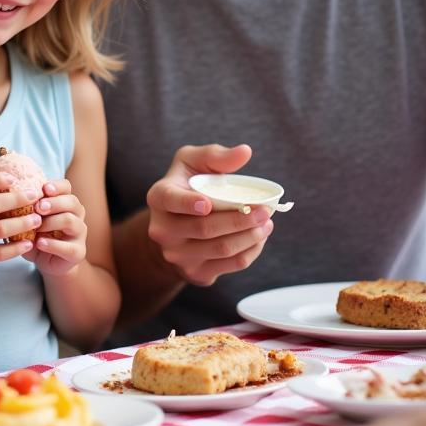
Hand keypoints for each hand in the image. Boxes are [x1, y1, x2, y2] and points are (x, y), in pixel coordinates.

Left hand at [23, 179, 85, 275]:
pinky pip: (68, 246)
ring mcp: (80, 233)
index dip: (56, 186)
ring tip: (36, 227)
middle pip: (71, 201)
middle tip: (38, 207)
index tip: (43, 188)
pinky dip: (52, 244)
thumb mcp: (28, 220)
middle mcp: (76, 214)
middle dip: (54, 203)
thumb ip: (21, 208)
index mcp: (65, 201)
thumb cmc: (36, 235)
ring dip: (51, 222)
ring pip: (70, 220)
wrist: (47, 262)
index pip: (66, 186)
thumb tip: (0, 195)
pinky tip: (39, 243)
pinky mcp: (78, 252)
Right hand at [146, 144, 273, 285]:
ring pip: (221, 249)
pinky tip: (258, 237)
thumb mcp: (193, 162)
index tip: (207, 203)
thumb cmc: (186, 185)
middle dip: (239, 220)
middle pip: (205, 228)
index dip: (187, 204)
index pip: (170, 200)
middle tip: (265, 210)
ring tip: (267, 223)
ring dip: (250, 236)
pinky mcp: (195, 272)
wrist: (174, 225)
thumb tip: (245, 152)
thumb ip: (215, 155)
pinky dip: (251, 251)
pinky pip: (230, 264)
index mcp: (159, 197)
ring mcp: (177, 255)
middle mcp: (162, 229)